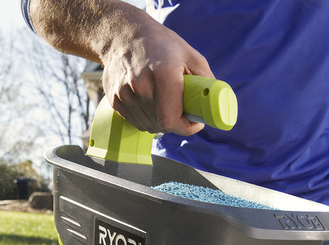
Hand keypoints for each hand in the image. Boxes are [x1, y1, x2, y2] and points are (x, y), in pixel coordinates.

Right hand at [99, 16, 212, 134]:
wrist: (122, 35)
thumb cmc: (161, 44)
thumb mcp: (191, 55)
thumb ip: (206, 81)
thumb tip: (214, 104)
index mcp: (162, 73)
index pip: (170, 120)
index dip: (186, 127)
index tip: (195, 121)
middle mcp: (139, 85)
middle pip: (161, 125)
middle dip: (176, 123)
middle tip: (183, 110)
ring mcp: (123, 94)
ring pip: (148, 126)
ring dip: (160, 121)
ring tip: (164, 101)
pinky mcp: (114, 99)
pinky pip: (135, 121)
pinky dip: (147, 117)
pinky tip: (149, 100)